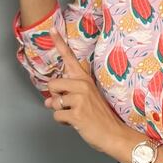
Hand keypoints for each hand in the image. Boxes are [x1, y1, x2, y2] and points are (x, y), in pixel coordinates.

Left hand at [44, 30, 127, 156]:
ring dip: (59, 112)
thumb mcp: (88, 98)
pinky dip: (62, 122)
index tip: (51, 28)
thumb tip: (48, 101)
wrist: (114, 134)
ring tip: (75, 115)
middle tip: (70, 106)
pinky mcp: (77, 113)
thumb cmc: (99, 117)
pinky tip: (75, 123)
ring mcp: (79, 98)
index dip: (59, 42)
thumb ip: (68, 95)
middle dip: (55, 98)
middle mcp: (82, 85)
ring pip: (53, 102)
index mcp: (84, 79)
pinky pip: (56, 116)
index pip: (70, 58)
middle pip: (52, 85)